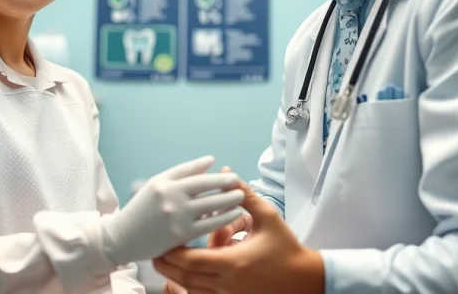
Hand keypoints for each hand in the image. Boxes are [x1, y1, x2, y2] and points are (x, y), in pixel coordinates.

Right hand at [101, 156, 244, 264]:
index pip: (192, 171)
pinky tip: (235, 214)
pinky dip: (225, 217)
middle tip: (239, 181)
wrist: (122, 238)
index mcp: (163, 182)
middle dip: (225, 183)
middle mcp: (170, 196)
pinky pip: (209, 223)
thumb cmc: (141, 210)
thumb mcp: (156, 186)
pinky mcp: (182, 233)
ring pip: (211, 204)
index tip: (225, 170)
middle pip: (205, 185)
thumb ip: (182, 173)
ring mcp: (176, 215)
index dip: (210, 171)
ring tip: (241, 196)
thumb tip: (210, 162)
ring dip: (229, 199)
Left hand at [152, 181, 323, 293]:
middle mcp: (227, 283)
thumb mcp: (268, 218)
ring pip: (192, 289)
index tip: (163, 240)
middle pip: (186, 278)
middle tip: (154, 251)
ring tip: (163, 262)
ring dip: (176, 276)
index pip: (192, 260)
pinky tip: (183, 276)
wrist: (303, 280)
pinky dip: (191, 286)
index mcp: (233, 263)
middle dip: (167, 265)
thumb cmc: (286, 248)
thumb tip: (227, 175)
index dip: (173, 252)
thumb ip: (245, 196)